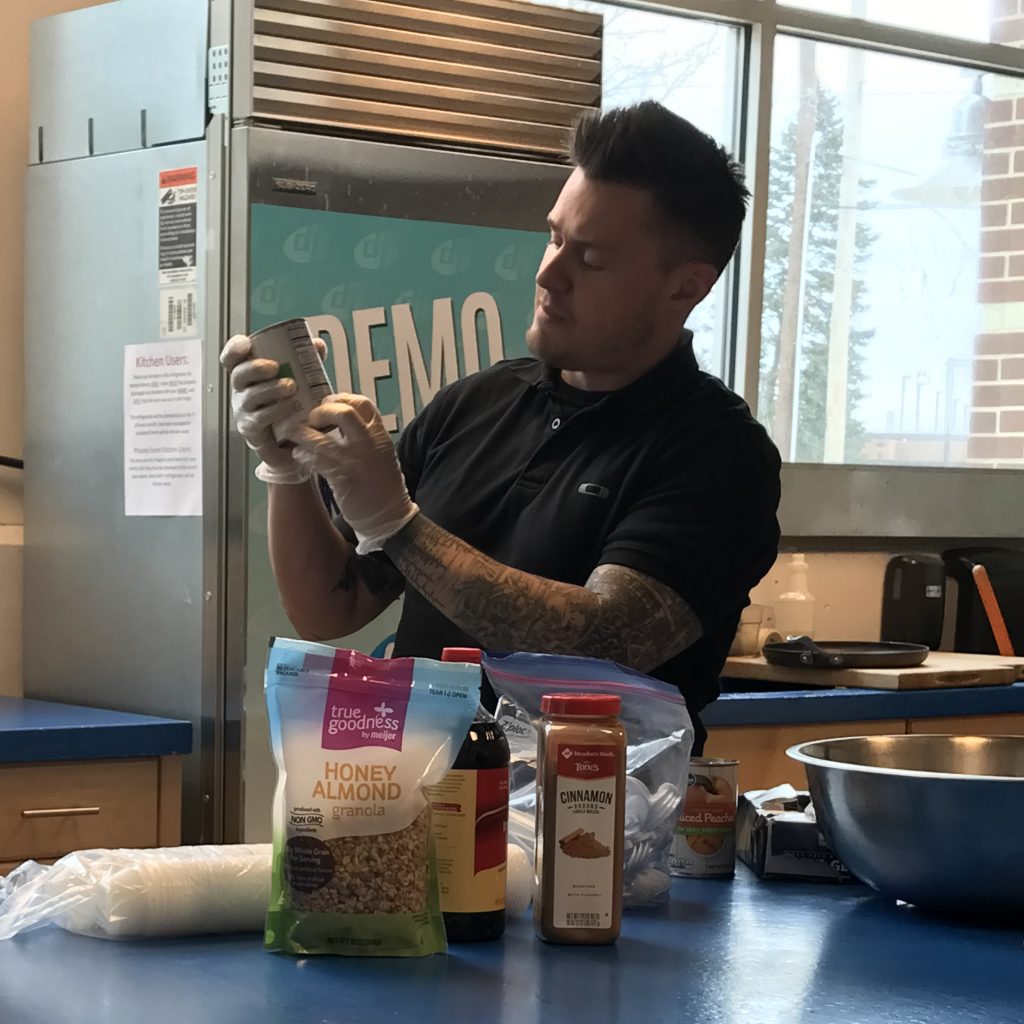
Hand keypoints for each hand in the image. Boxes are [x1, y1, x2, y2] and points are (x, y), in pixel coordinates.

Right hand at [219, 334, 326, 484]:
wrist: (295, 443)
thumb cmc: (294, 407)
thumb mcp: (302, 380)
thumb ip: (308, 360)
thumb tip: (317, 344)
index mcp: (250, 375)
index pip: (232, 358)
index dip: (234, 349)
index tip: (247, 344)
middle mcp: (242, 391)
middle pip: (238, 375)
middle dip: (254, 368)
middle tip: (275, 367)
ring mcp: (244, 411)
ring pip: (249, 397)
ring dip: (269, 389)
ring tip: (291, 387)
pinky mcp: (252, 430)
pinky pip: (258, 418)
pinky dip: (275, 411)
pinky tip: (291, 407)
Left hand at [284, 394, 418, 553]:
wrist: (389, 515)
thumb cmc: (383, 484)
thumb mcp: (382, 452)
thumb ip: (365, 435)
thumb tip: (339, 418)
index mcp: (380, 435)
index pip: (362, 403)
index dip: (341, 398)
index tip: (328, 403)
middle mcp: (368, 443)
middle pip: (342, 412)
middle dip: (322, 412)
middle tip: (313, 419)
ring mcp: (354, 460)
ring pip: (320, 438)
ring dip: (302, 434)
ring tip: (295, 436)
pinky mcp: (341, 478)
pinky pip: (314, 460)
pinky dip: (303, 455)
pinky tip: (300, 456)